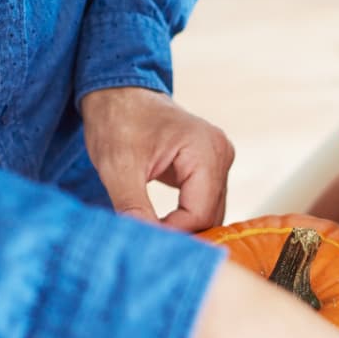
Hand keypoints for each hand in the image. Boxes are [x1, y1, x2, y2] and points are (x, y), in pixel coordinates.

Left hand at [81, 86, 233, 231]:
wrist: (118, 93)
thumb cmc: (117, 120)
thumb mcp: (117, 167)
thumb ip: (133, 208)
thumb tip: (144, 244)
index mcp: (206, 150)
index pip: (199, 214)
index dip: (173, 233)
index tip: (143, 240)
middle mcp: (221, 154)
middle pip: (209, 216)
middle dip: (179, 233)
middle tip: (146, 242)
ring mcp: (219, 160)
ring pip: (209, 214)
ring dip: (182, 227)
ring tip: (151, 232)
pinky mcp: (211, 167)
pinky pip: (203, 203)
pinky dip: (184, 217)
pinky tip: (161, 222)